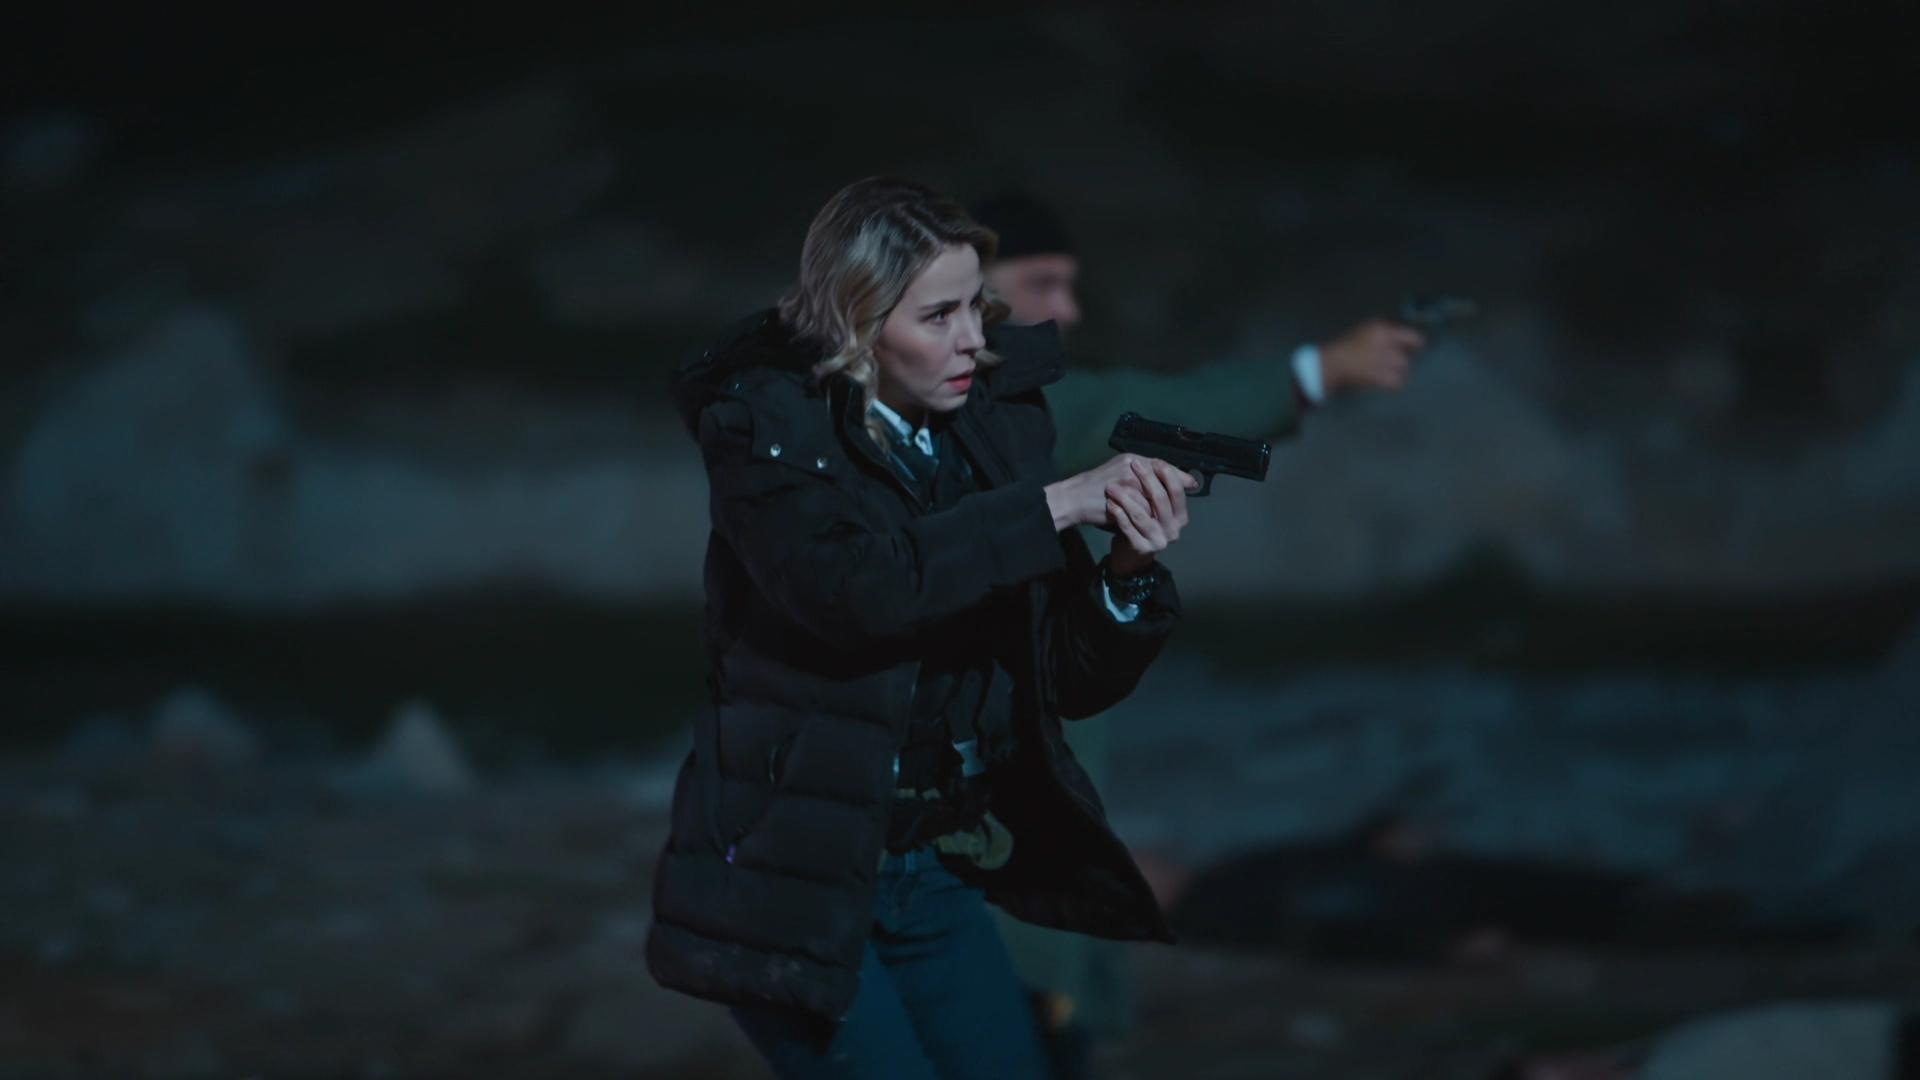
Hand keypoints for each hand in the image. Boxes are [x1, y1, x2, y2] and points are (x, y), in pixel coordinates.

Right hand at [1045, 453, 1197, 531]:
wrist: (1075, 498)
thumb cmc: (1098, 488)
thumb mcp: (1121, 475)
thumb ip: (1142, 476)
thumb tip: (1169, 482)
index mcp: (1130, 459)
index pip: (1160, 464)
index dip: (1177, 474)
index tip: (1192, 483)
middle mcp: (1130, 465)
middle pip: (1161, 477)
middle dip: (1176, 489)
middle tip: (1189, 499)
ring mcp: (1126, 480)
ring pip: (1154, 495)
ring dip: (1163, 507)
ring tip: (1170, 515)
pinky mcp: (1121, 496)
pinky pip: (1143, 509)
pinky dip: (1149, 516)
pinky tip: (1154, 521)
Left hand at [1105, 457, 1190, 573]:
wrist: (1131, 552)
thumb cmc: (1145, 521)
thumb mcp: (1157, 505)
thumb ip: (1168, 489)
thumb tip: (1191, 480)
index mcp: (1181, 517)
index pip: (1177, 492)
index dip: (1167, 475)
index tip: (1153, 462)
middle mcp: (1173, 530)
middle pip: (1160, 500)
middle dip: (1147, 479)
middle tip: (1133, 464)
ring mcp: (1158, 541)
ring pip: (1142, 515)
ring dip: (1126, 498)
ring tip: (1113, 486)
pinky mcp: (1141, 548)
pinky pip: (1129, 528)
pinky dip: (1119, 515)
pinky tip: (1110, 504)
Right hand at [1319, 318, 1424, 394]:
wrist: (1330, 364)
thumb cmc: (1345, 349)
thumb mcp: (1364, 332)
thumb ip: (1383, 335)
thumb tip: (1401, 343)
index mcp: (1380, 329)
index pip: (1411, 337)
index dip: (1416, 344)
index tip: (1417, 349)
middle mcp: (1384, 343)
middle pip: (1404, 357)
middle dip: (1399, 363)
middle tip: (1388, 366)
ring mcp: (1382, 360)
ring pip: (1402, 369)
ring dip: (1395, 374)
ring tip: (1383, 374)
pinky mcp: (1379, 376)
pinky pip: (1397, 383)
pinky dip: (1393, 385)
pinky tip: (1385, 384)